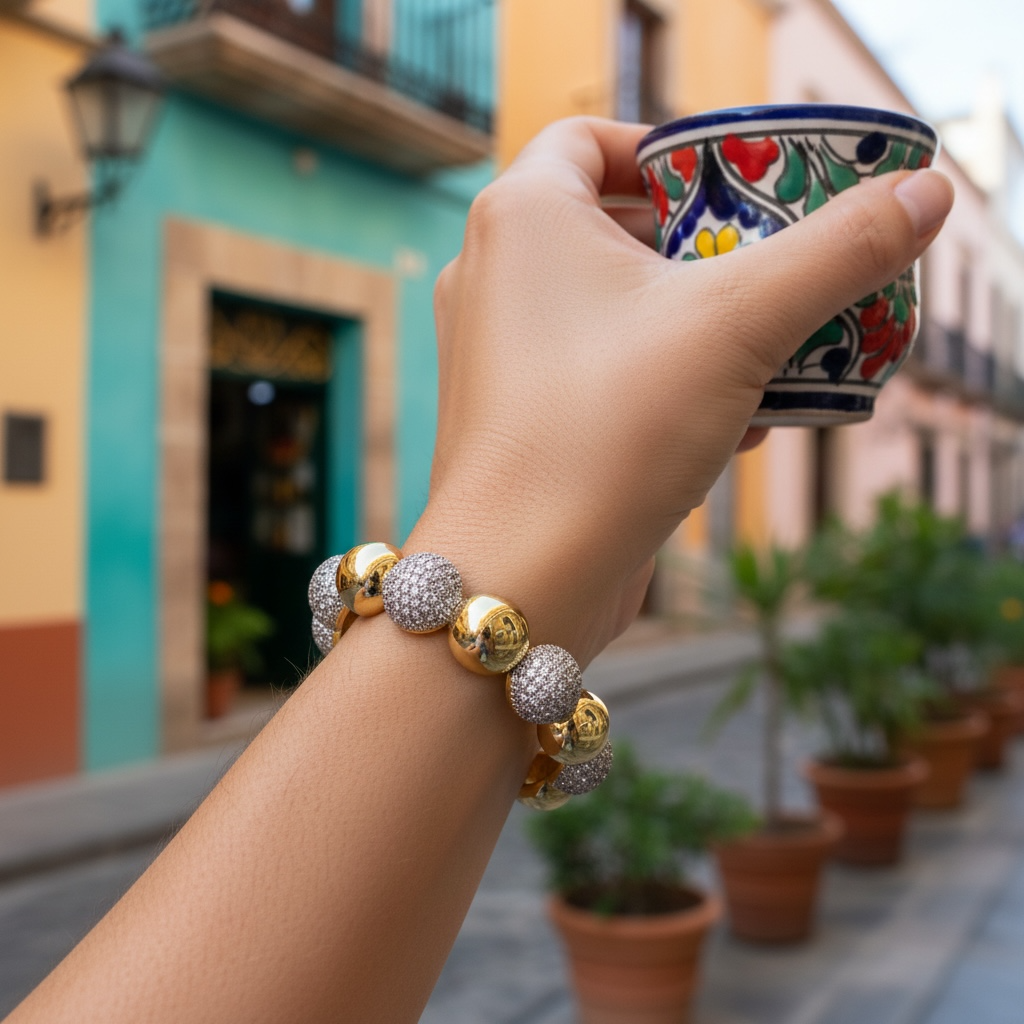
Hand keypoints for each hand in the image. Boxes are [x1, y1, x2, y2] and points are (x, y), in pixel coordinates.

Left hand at [410, 117, 952, 663]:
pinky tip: (741, 421)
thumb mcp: (740, 325)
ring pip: (619, 310)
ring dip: (702, 326)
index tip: (742, 186)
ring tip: (776, 352)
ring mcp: (501, 352)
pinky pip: (606, 373)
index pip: (595, 139)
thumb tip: (921, 200)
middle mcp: (496, 277)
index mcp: (523, 217)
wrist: (522, 577)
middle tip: (778, 268)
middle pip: (618, 227)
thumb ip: (835, 251)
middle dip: (710, 249)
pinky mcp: (523, 417)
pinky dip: (669, 381)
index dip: (673, 150)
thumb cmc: (604, 431)